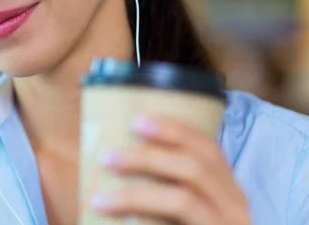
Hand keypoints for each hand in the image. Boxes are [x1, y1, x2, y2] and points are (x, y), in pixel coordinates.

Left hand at [90, 115, 250, 224]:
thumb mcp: (189, 210)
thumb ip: (166, 188)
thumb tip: (112, 160)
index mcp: (228, 191)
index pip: (208, 149)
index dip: (174, 130)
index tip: (137, 119)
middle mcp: (235, 208)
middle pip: (195, 168)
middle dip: (146, 157)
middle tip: (105, 157)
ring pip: (184, 200)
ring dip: (136, 195)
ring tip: (99, 199)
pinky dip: (142, 221)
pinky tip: (115, 222)